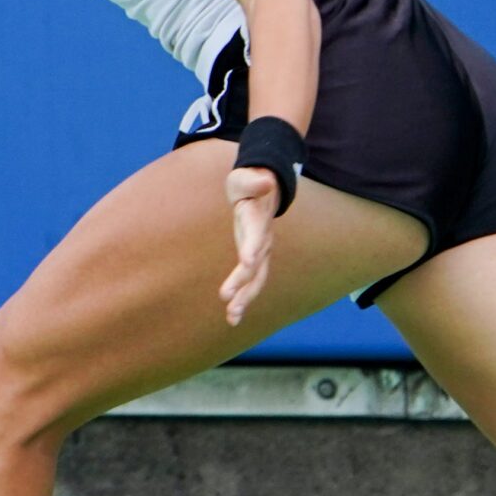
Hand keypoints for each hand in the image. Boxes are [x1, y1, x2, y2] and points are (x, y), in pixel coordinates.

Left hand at [218, 166, 279, 325]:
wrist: (262, 189)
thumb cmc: (250, 182)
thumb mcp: (247, 177)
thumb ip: (253, 181)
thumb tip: (266, 181)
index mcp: (258, 219)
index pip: (256, 235)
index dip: (252, 248)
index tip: (247, 262)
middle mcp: (263, 240)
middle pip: (257, 265)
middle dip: (244, 283)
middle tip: (229, 299)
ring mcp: (260, 251)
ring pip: (255, 279)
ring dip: (244, 299)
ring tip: (232, 317)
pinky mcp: (253, 259)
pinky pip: (249, 282)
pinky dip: (242, 299)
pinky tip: (232, 317)